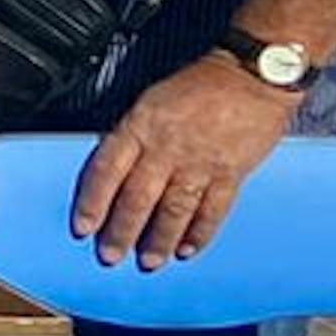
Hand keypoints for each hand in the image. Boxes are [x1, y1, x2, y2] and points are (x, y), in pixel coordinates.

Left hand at [76, 58, 295, 270]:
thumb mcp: (151, 102)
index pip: (106, 171)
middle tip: (110, 256)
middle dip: (122, 231)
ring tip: (149, 261)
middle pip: (138, 198)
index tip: (83, 228)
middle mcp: (167, 148)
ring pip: (174, 209)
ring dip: (159, 239)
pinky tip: (189, 248)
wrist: (252, 74)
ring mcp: (200, 163)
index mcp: (140, 128)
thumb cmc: (200, 85)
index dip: (92, 203)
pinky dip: (200, 232)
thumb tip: (113, 174)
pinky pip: (213, 209)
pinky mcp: (232, 172)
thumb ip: (132, 138)